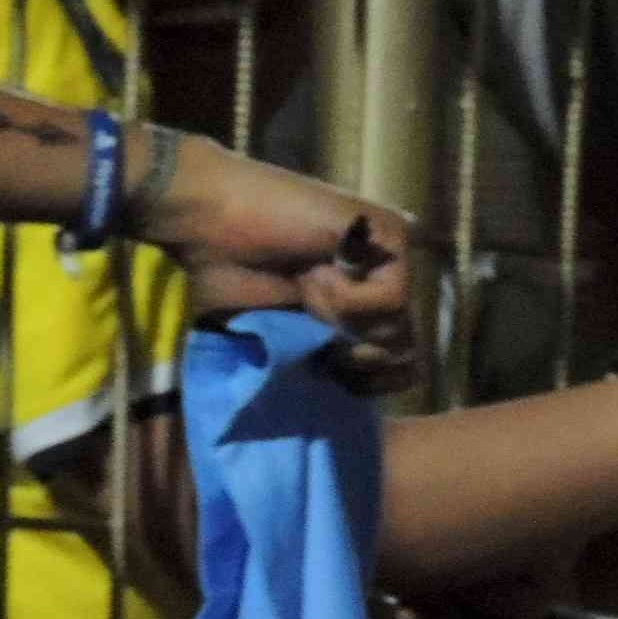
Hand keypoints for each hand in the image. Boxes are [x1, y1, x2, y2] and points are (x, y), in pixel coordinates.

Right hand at [145, 130, 420, 389]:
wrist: (209, 226)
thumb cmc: (227, 278)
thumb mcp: (280, 340)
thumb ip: (322, 360)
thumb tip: (362, 391)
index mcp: (354, 306)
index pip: (400, 363)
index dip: (370, 382)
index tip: (330, 375)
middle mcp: (377, 281)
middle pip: (408, 349)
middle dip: (363, 362)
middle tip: (324, 347)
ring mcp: (387, 257)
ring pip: (403, 326)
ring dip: (350, 326)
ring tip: (311, 298)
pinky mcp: (388, 233)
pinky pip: (394, 296)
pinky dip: (350, 301)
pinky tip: (317, 276)